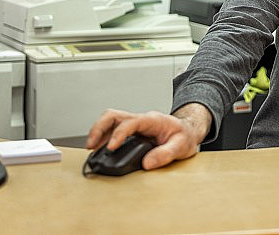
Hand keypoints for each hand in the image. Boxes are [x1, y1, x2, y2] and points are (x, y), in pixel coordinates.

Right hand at [86, 103, 210, 169]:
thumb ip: (166, 154)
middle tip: (91, 145)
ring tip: (90, 148)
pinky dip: (102, 136)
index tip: (110, 147)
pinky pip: (112, 129)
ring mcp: (135, 124)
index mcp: (152, 120)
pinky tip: (98, 148)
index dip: (118, 134)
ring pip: (110, 120)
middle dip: (99, 128)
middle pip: (113, 115)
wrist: (188, 131)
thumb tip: (147, 163)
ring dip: (98, 131)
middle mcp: (141, 119)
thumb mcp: (181, 146)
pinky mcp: (131, 131)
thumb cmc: (184, 136)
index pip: (130, 122)